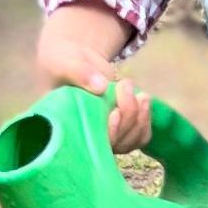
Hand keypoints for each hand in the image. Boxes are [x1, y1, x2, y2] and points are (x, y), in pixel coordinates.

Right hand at [34, 0, 151, 153]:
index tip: (114, 113)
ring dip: (138, 119)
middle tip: (125, 84)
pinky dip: (144, 121)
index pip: (85, 145)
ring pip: (127, 142)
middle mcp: (82, 139)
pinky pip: (137, 137)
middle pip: (111, 144)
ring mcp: (103, 137)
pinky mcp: (119, 131)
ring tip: (139, 92)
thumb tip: (101, 86)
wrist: (77, 61)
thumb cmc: (63, 63)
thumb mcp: (65, 63)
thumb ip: (79, 73)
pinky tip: (143, 101)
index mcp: (62, 130)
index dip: (104, 135)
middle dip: (126, 117)